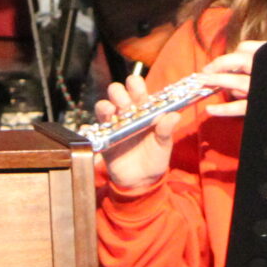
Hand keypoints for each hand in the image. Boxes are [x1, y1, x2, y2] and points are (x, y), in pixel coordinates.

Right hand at [93, 44, 259, 195]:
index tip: (138, 89)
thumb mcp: (164, 145)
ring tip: (111, 111)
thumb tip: (175, 116)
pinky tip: (95, 127)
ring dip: (105, 105)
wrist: (142, 181)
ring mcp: (113, 125)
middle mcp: (126, 113)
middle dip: (118, 93)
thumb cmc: (155, 158)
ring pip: (103, 106)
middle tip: (124, 103)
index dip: (135, 85)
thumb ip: (167, 130)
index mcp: (143, 110)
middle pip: (117, 93)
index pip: (137, 89)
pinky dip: (91, 126)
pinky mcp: (104, 138)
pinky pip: (93, 128)